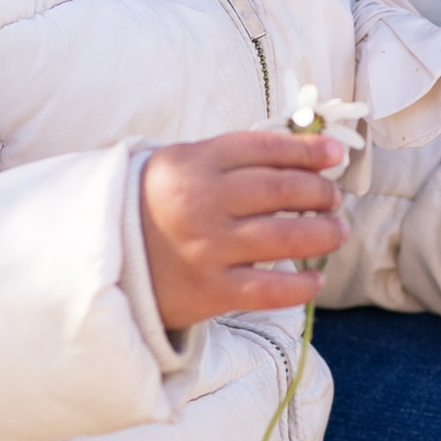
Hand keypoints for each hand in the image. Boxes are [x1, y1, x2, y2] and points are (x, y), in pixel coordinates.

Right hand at [140, 128, 347, 332]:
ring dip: (322, 234)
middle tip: (334, 198)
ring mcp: (206, 249)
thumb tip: (308, 152)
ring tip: (336, 232)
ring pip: (284, 237)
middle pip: (280, 190)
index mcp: (193, 163)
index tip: (335, 154)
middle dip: (319, 192)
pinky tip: (315, 280)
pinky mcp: (209, 291)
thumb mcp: (183, 165)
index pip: (264, 149)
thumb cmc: (156, 206)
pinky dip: (300, 285)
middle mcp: (201, 203)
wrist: (104, 262)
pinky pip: (268, 289)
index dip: (307, 151)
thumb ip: (235, 157)